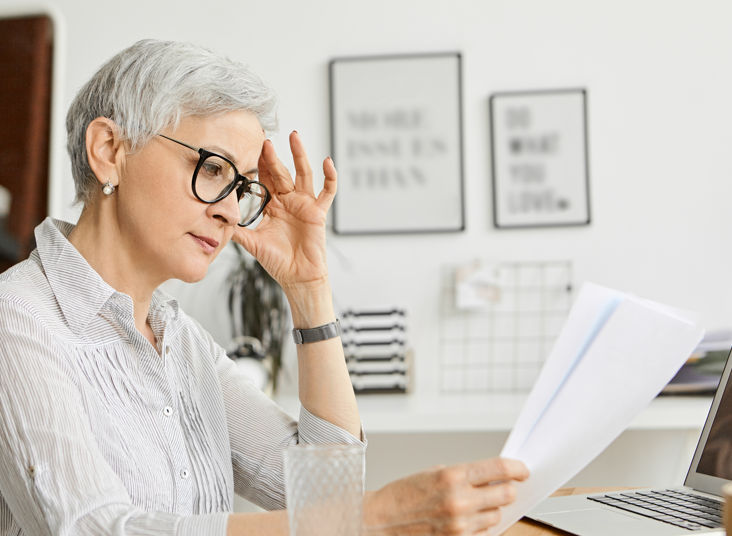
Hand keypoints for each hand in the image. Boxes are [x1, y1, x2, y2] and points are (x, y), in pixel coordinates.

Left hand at [233, 131, 334, 289]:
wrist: (297, 278)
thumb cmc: (278, 262)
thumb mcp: (252, 244)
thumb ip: (237, 231)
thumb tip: (215, 222)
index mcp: (272, 205)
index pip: (264, 179)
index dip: (258, 164)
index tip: (250, 148)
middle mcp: (289, 201)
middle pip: (281, 172)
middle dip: (273, 156)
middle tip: (265, 141)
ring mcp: (304, 204)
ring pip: (303, 174)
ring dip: (299, 155)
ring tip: (294, 137)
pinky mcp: (318, 212)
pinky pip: (327, 191)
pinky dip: (330, 177)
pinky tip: (327, 162)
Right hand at [362, 458, 528, 534]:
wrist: (380, 521)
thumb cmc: (404, 494)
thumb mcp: (434, 473)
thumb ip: (465, 474)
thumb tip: (493, 477)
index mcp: (453, 476)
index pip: (499, 469)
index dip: (517, 468)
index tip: (523, 470)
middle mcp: (459, 501)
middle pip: (506, 494)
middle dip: (508, 490)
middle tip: (503, 487)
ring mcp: (460, 525)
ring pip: (496, 516)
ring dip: (491, 509)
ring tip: (473, 504)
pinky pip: (483, 533)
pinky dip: (480, 526)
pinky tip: (466, 519)